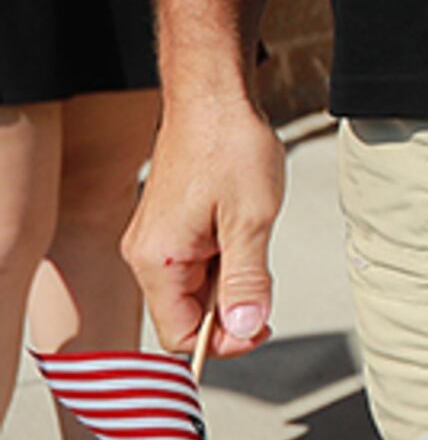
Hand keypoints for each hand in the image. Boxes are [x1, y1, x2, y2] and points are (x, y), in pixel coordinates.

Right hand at [125, 97, 289, 358]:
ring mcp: (155, 240)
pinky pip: (195, 264)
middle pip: (186, 315)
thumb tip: (246, 329)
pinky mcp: (168, 226)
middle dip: (230, 312)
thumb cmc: (230, 148)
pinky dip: (224, 261)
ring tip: (254, 243)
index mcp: (158, 261)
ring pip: (194, 289)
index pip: (181, 335)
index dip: (224, 342)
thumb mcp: (251, 220)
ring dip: (230, 283)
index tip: (262, 327)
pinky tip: (244, 231)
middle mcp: (147, 255)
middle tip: (268, 289)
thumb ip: (248, 280)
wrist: (213, 98)